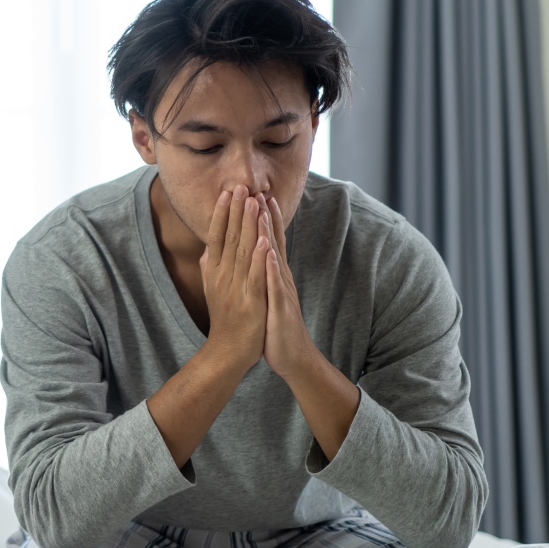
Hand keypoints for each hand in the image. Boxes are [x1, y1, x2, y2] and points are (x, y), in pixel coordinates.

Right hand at [199, 185, 269, 373]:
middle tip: (240, 186)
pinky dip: (260, 257)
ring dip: (247, 225)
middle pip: (229, 238)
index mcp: (214, 272)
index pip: (216, 236)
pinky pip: (256, 275)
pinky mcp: (250, 301)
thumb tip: (206, 250)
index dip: (221, 213)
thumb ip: (209, 269)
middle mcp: (222, 276)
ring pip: (243, 251)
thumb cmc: (224, 319)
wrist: (228, 351)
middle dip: (235, 211)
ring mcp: (236, 288)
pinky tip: (264, 240)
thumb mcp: (212, 290)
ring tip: (253, 202)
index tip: (227, 192)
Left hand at [261, 195, 316, 379]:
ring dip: (270, 234)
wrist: (292, 357)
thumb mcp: (266, 296)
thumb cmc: (275, 326)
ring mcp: (282, 291)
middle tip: (259, 190)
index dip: (263, 220)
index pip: (269, 242)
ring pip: (275, 258)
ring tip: (264, 210)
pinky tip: (269, 254)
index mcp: (274, 275)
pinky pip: (276, 285)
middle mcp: (280, 278)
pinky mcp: (281, 307)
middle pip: (273, 243)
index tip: (256, 195)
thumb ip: (263, 276)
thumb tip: (256, 258)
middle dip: (267, 217)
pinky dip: (272, 269)